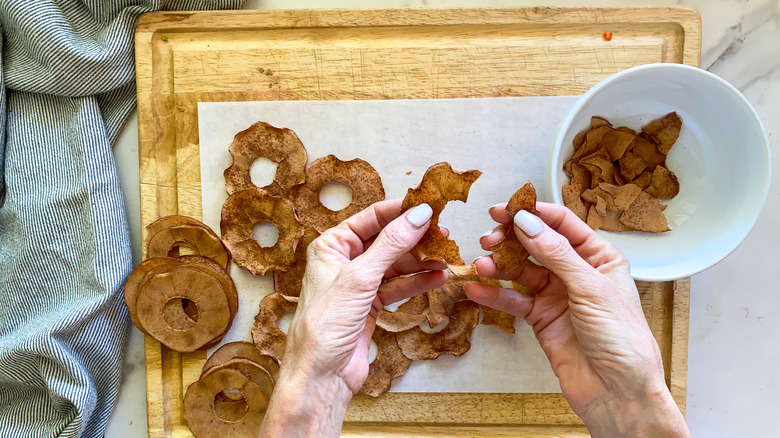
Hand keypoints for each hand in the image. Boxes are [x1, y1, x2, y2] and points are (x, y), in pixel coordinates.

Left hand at [261, 199, 446, 436]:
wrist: (321, 375)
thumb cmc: (324, 325)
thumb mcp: (360, 277)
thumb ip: (392, 244)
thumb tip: (418, 214)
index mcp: (331, 246)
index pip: (371, 218)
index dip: (400, 211)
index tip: (429, 207)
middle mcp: (344, 262)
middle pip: (386, 240)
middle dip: (415, 238)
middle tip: (443, 236)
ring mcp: (358, 284)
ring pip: (396, 264)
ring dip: (420, 262)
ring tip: (445, 259)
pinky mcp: (370, 306)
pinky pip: (398, 287)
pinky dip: (418, 282)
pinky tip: (438, 278)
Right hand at [465, 202, 689, 437]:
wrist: (618, 393)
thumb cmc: (622, 340)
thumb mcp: (591, 289)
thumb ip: (556, 253)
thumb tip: (527, 222)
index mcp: (600, 258)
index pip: (563, 224)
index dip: (533, 213)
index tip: (505, 209)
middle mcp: (577, 273)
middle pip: (537, 245)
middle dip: (511, 239)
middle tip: (488, 238)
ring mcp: (558, 296)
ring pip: (521, 272)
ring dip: (500, 267)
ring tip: (481, 265)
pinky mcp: (541, 319)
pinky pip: (514, 300)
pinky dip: (495, 295)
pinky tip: (477, 288)